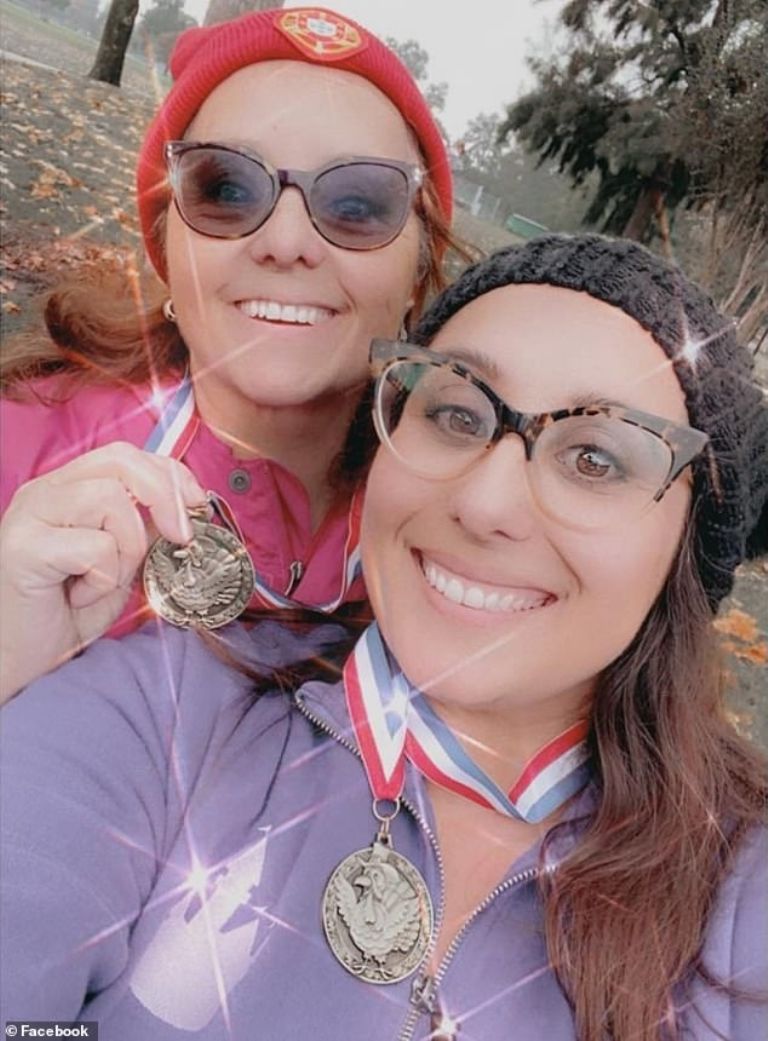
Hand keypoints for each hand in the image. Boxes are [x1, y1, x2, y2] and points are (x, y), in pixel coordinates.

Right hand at [0, 442, 205, 702]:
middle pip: (120, 461)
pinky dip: (103, 578)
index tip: (198, 505)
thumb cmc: (66, 614)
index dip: (169, 473)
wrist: (19, 660)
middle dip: (166, 496)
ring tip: (105, 581)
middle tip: (181, 537)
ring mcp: (29, 515)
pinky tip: (79, 596)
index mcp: (65, 489)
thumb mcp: (119, 564)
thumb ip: (142, 529)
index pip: (124, 455)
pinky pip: (95, 546)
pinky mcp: (22, 547)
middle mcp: (43, 491)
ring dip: (128, 548)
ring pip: (112, 500)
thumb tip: (184, 508)